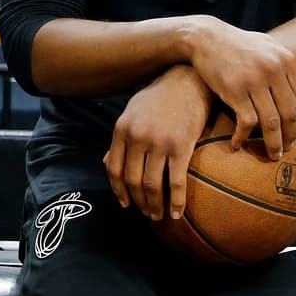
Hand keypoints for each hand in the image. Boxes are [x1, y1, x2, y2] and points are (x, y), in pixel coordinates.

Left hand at [104, 65, 211, 220]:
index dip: (118, 191)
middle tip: (145, 213)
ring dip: (154, 206)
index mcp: (122, 129)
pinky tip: (178, 212)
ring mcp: (159, 142)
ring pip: (152, 185)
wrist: (188, 80)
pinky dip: (177, 201)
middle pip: (132, 180)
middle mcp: (137, 137)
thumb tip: (107, 164)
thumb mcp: (132, 112)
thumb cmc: (159, 97)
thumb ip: (120, 139)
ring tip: (158, 215)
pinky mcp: (182, 146)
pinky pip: (177, 182)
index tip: (125, 204)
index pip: (114, 169)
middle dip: (138, 202)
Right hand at [188, 19, 295, 159]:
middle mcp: (273, 69)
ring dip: (272, 144)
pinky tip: (237, 144)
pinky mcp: (233, 90)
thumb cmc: (243, 48)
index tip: (295, 134)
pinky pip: (246, 122)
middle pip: (290, 114)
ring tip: (271, 155)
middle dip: (290, 137)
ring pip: (270, 122)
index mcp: (287, 60)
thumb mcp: (273, 55)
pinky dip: (242, 137)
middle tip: (286, 150)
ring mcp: (253, 80)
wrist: (206, 37)